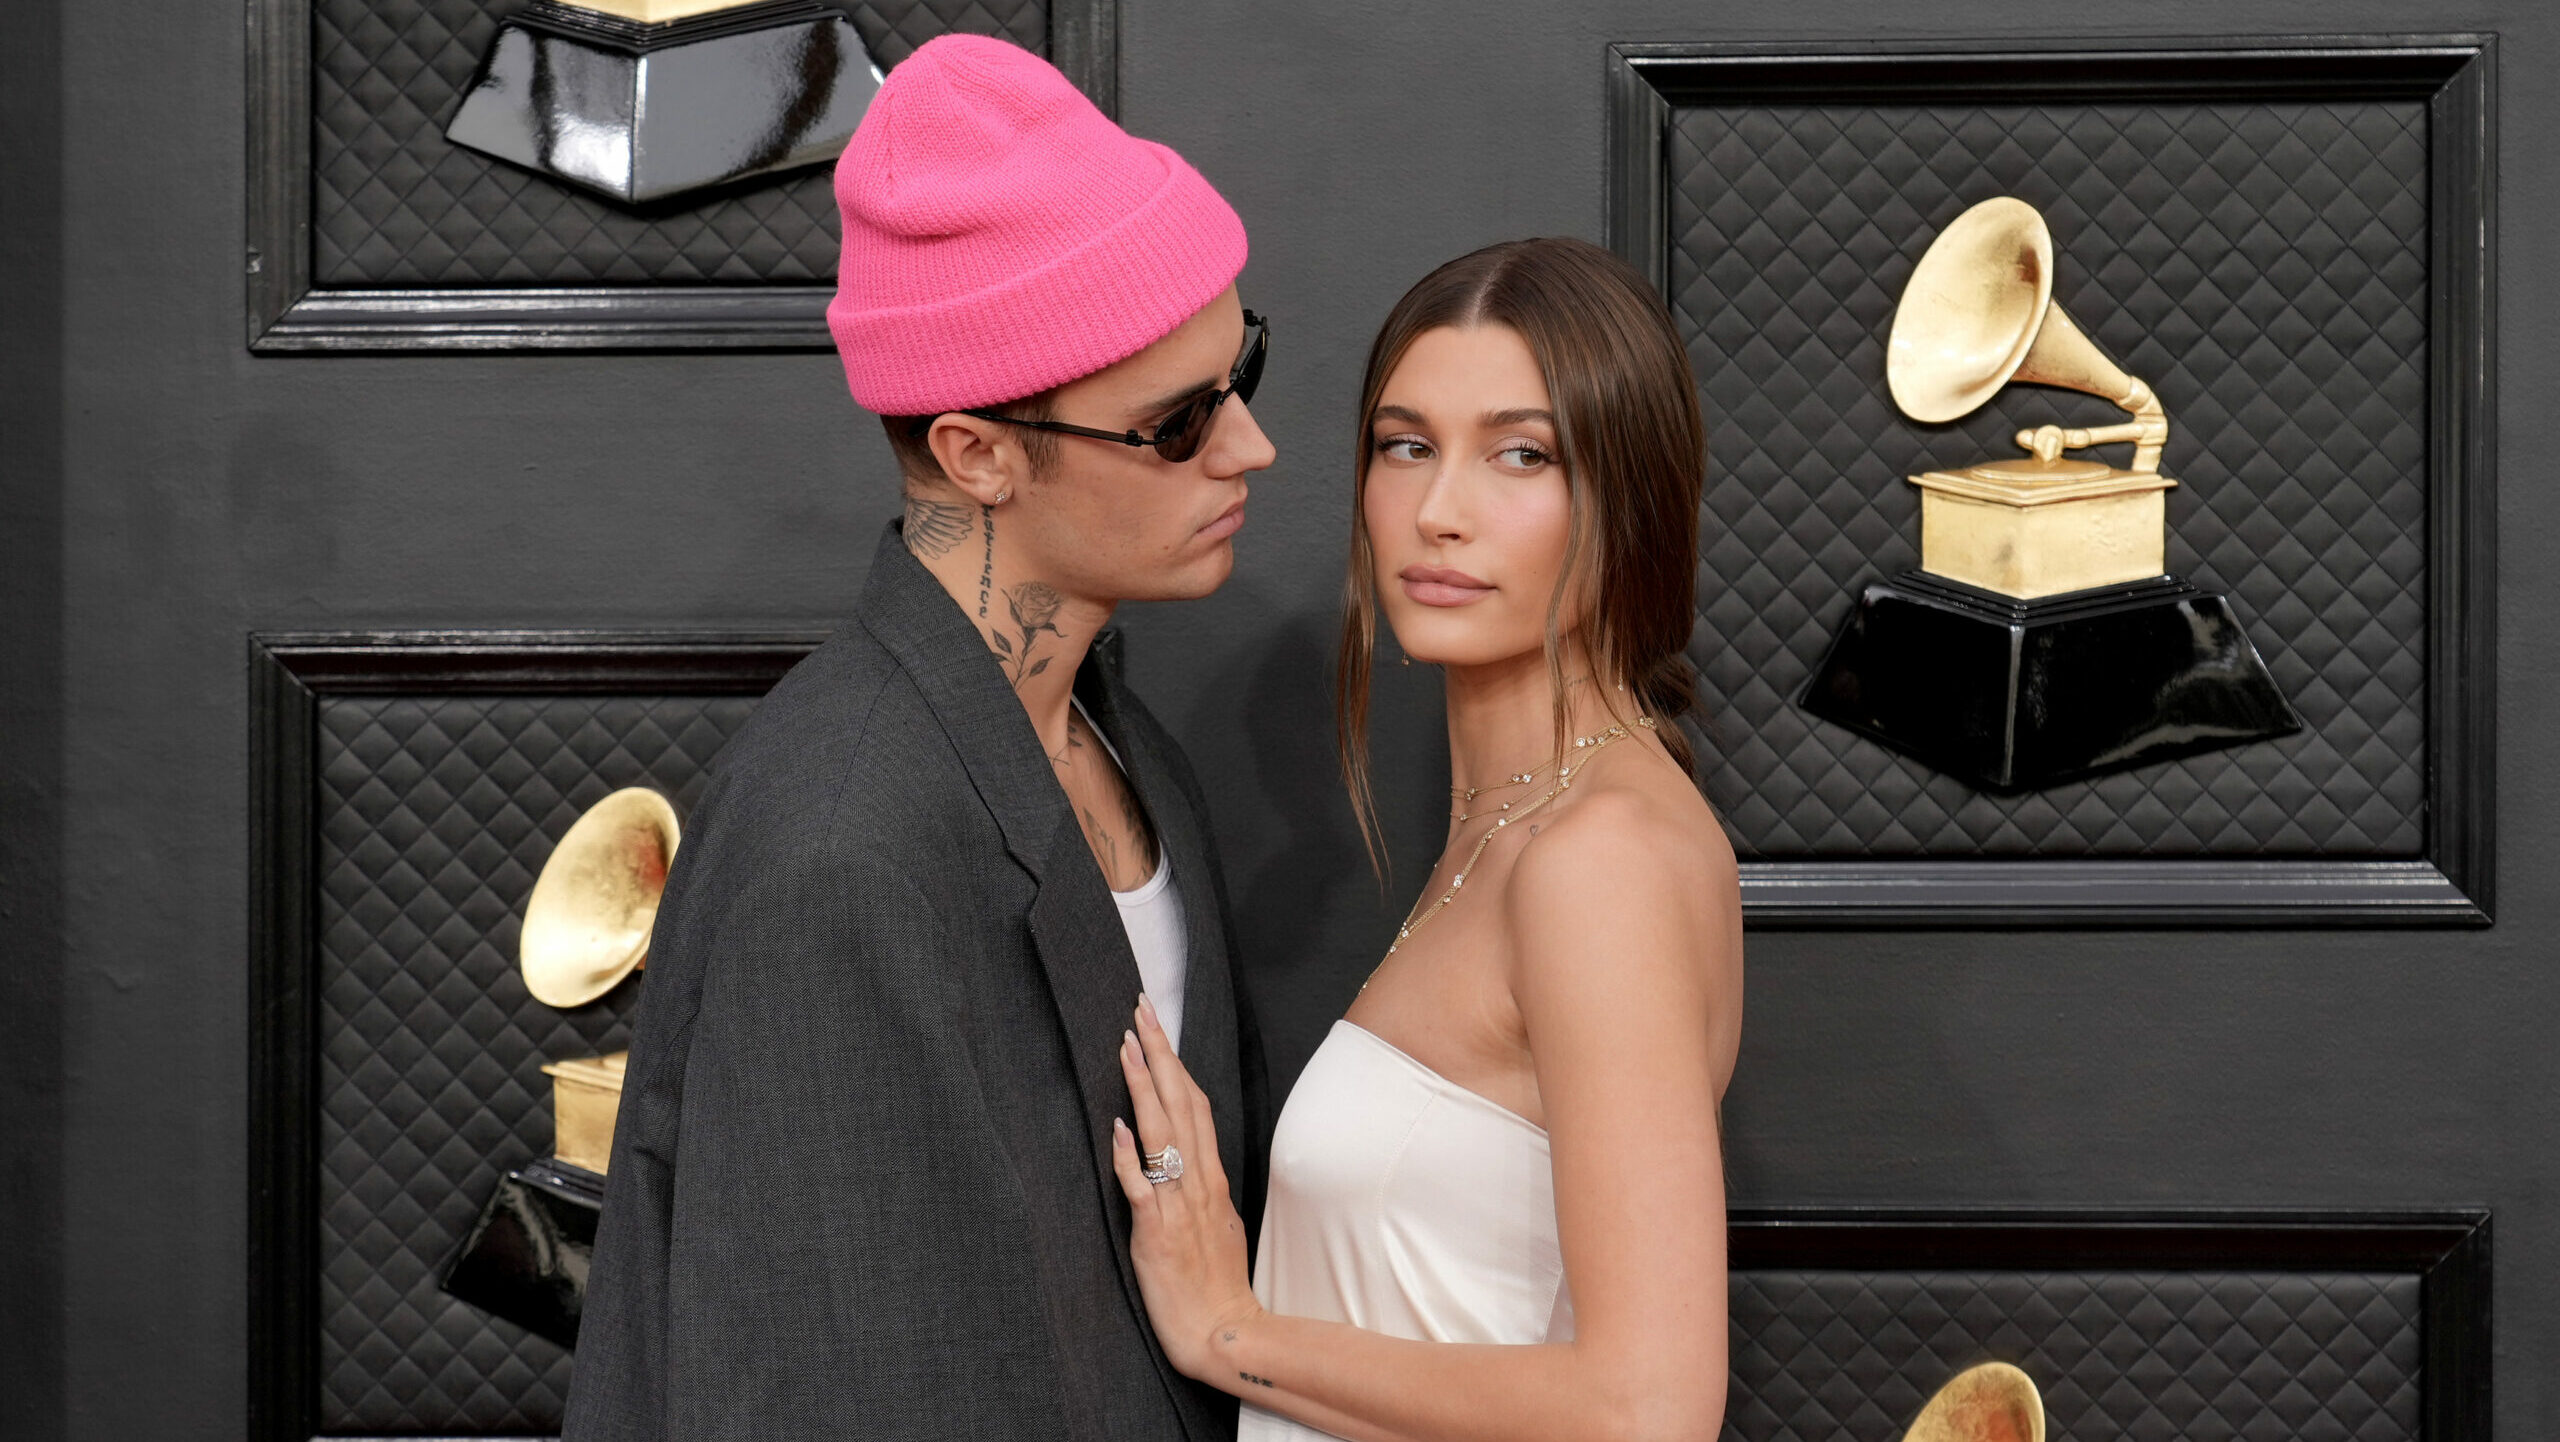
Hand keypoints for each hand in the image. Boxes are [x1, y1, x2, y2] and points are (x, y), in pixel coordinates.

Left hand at [1110, 993, 1263, 1381]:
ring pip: (1163, 1136)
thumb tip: (1184, 1156)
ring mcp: (1179, 1207)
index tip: (1155, 1026)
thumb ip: (1201, 1185)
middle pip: (1181, 1105)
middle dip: (1159, 1055)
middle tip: (1140, 1011)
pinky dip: (1129, 1157)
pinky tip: (1117, 1128)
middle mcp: (1198, 1183)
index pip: (1194, 1105)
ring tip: (1124, 1048)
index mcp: (1210, 1178)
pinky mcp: (1158, 1235)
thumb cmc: (1215, 1283)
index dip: (1173, 1062)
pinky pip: (1142, 1190)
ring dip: (1143, 1089)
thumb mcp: (1216, 1221)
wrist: (1224, 1333)